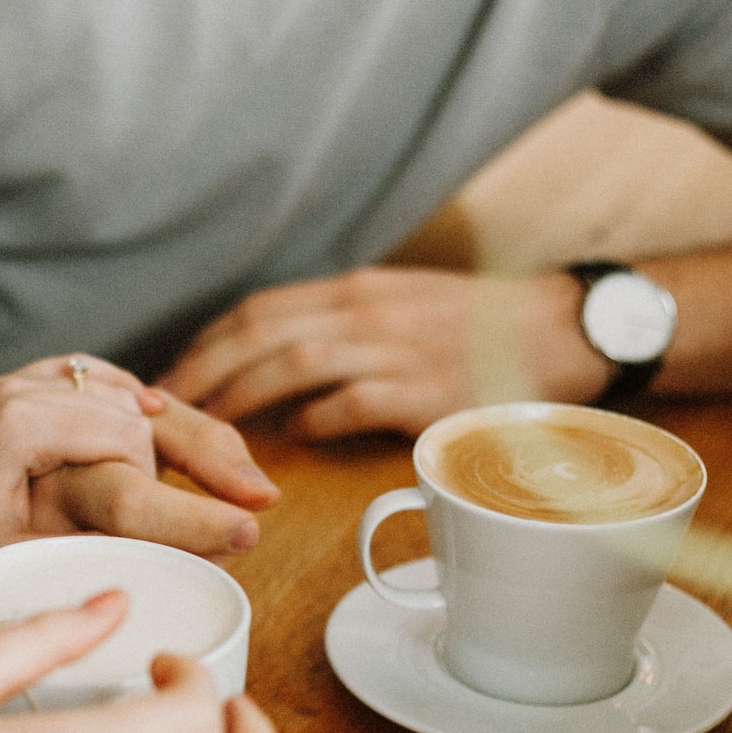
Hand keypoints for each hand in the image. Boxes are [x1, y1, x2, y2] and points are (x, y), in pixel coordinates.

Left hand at [0, 355, 276, 607]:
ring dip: (185, 431)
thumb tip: (173, 555)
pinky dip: (144, 405)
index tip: (237, 527)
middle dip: (207, 453)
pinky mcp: (33, 386)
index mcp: (19, 421)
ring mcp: (28, 379)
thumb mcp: (18, 558)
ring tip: (242, 474)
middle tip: (262, 497)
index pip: (128, 442)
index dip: (182, 492)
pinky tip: (180, 425)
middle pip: (141, 409)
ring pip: (130, 394)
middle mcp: (25, 385)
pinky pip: (104, 384)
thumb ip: (91, 543)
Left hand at [158, 267, 609, 439]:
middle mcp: (368, 311)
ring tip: (207, 430)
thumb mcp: (404, 307)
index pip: (259, 309)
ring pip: (293, 362)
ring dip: (240, 396)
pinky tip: (290, 440)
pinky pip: (351, 401)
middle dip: (202, 371)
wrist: (570, 329)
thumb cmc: (484, 329)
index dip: (206, 344)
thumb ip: (345, 328)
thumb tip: (282, 369)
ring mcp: (398, 348)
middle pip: (259, 332)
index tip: (170, 377)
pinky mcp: (428, 389)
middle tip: (162, 411)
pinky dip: (313, 419)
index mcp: (357, 292)